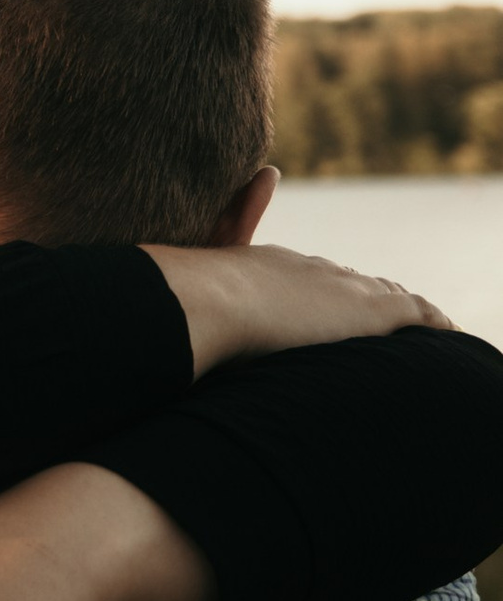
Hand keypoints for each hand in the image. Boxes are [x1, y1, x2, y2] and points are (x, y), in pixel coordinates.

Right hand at [151, 239, 450, 376]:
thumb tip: (151, 302)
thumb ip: (176, 313)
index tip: (335, 298)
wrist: (201, 303)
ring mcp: (338, 287)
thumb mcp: (184, 307)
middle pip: (349, 280)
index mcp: (265, 266)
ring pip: (383, 293)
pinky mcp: (368, 310)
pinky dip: (433, 323)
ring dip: (402, 309)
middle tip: (388, 311)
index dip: (325, 288)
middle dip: (367, 294)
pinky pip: (415, 314)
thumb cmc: (181, 313)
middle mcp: (306, 270)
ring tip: (421, 329)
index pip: (308, 274)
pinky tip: (448, 334)